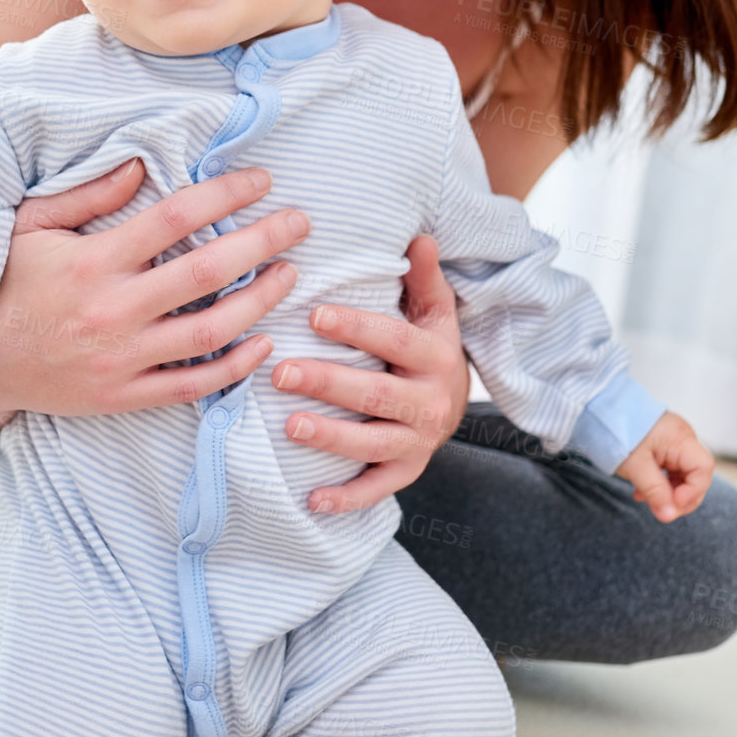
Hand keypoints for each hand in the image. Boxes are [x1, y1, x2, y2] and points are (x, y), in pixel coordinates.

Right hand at [0, 159, 310, 441]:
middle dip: (264, 240)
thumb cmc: (5, 284)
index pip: (176, 216)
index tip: (262, 179)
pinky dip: (235, 366)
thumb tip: (141, 163)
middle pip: (208, 270)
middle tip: (300, 222)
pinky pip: (193, 384)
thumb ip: (88, 196)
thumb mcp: (31, 227)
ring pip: (212, 330)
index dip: (227, 193)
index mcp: (93, 260)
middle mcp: (113, 309)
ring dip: (261, 300)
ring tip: (289, 274)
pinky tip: (262, 341)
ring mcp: (121, 358)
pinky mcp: (123, 397)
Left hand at [273, 234, 469, 513]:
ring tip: (288, 425)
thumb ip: (423, 277)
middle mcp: (430, 403)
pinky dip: (346, 499)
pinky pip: (376, 488)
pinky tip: (312, 500)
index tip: (313, 314)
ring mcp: (418, 442)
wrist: (456, 402)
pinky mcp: (406, 471)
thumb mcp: (434, 311)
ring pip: (372, 443)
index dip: (356, 328)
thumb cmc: (428, 347)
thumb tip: (418, 236)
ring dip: (330, 437)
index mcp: (435, 356)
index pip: (394, 340)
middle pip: (375, 395)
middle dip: (327, 384)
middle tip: (280, 372)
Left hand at [613, 412, 714, 521]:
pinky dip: (659, 483)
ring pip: (682, 475)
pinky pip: (670, 469)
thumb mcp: (636, 466)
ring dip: (668, 493)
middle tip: (661, 511)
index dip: (693, 491)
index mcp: (681, 439)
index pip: (703, 468)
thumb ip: (655, 491)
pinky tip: (641, 491)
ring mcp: (673, 441)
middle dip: (681, 497)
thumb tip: (669, 516)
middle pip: (696, 474)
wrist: (598, 410)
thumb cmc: (617, 432)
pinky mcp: (663, 445)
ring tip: (645, 499)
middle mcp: (682, 438)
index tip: (673, 504)